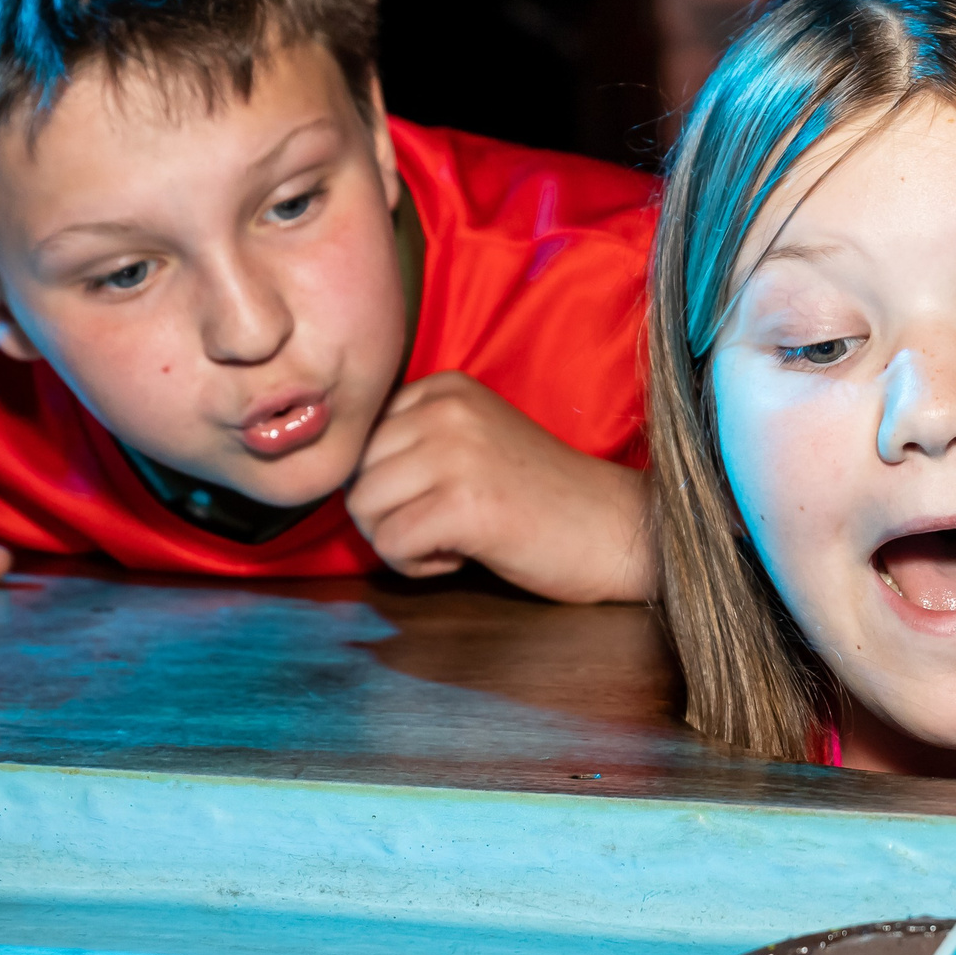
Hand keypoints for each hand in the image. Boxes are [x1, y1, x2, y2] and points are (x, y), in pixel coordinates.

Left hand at [345, 372, 651, 602]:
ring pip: (364, 510)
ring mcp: (454, 454)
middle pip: (355, 476)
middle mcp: (445, 409)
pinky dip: (417, 566)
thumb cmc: (544, 498)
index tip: (442, 496)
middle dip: (389, 515)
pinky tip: (462, 556)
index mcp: (444, 387)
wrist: (617, 529)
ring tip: (456, 538)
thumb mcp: (473, 442)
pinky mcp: (463, 504)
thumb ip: (414, 443)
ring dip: (400, 541)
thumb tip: (338, 477)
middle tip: (447, 525)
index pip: (361, 440)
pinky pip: (391, 545)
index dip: (390, 484)